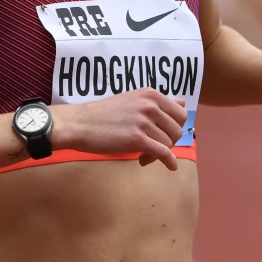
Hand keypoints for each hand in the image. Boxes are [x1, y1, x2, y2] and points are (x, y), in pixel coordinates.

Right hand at [54, 88, 187, 170]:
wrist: (79, 124)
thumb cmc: (102, 115)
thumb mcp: (132, 100)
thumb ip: (156, 103)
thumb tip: (182, 103)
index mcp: (150, 94)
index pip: (180, 112)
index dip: (175, 126)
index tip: (163, 134)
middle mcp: (150, 105)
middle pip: (177, 129)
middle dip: (169, 141)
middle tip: (153, 148)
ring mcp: (144, 121)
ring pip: (169, 143)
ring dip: (160, 153)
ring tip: (143, 155)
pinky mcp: (137, 139)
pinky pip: (163, 153)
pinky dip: (169, 162)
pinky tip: (170, 167)